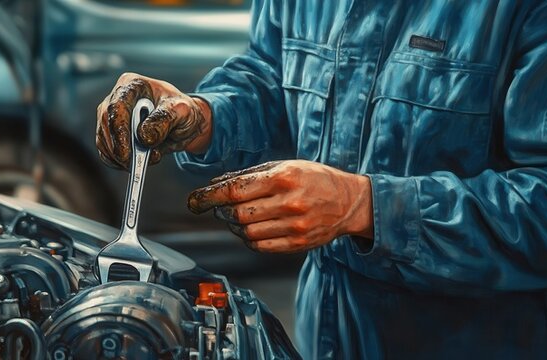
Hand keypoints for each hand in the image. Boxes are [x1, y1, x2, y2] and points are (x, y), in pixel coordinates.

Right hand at [96, 72, 211, 169]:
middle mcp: (116, 98)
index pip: (117, 106)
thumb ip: (164, 120)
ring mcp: (111, 117)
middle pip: (106, 124)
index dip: (119, 130)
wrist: (183, 123)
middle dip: (118, 148)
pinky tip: (137, 163)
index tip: (126, 152)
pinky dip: (118, 163)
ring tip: (145, 159)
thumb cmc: (181, 111)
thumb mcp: (182, 111)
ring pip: (103, 140)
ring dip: (120, 157)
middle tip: (134, 164)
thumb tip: (144, 137)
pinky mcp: (110, 135)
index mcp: (133, 85)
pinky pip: (106, 152)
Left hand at [187, 160, 373, 253]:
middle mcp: (289, 203)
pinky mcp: (298, 244)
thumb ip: (251, 174)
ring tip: (237, 217)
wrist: (350, 202)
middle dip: (221, 211)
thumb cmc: (315, 179)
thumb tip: (217, 184)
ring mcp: (294, 226)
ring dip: (233, 226)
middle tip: (219, 207)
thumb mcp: (286, 165)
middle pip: (237, 214)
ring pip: (246, 232)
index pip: (235, 190)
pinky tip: (250, 229)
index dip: (210, 196)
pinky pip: (260, 246)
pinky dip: (248, 238)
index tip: (196, 200)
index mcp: (284, 178)